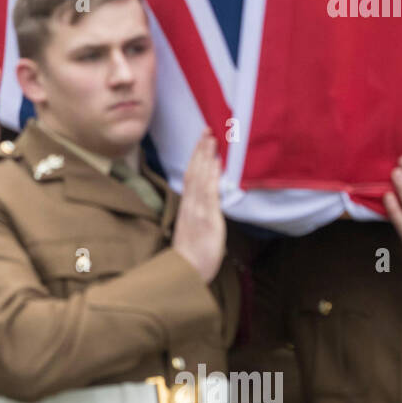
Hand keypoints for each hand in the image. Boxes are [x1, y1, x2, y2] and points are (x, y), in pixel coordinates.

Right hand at [171, 131, 225, 282]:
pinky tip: (215, 162)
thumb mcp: (195, 233)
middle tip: (207, 130)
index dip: (196, 159)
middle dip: (200, 151)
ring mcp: (197, 210)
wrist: (186, 272)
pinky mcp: (206, 218)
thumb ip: (200, 217)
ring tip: (211, 138)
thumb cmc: (191, 257)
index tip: (202, 142)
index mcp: (187, 208)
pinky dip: (210, 175)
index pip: (191, 177)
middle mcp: (190, 205)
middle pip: (194, 172)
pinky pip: (208, 192)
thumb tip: (207, 205)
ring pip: (199, 177)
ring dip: (205, 156)